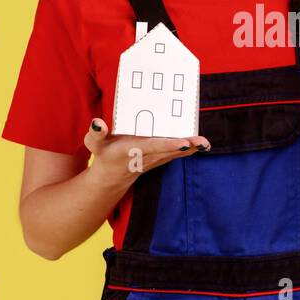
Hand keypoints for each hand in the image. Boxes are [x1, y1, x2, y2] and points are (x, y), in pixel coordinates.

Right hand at [82, 117, 211, 188]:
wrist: (111, 177)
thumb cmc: (104, 155)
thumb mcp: (94, 144)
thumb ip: (95, 133)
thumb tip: (98, 123)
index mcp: (134, 149)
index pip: (153, 146)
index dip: (168, 144)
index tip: (183, 143)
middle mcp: (148, 156)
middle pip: (169, 150)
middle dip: (186, 146)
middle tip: (202, 141)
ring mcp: (156, 159)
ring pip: (176, 153)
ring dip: (191, 148)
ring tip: (205, 142)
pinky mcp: (160, 158)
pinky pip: (176, 153)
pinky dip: (189, 148)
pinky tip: (201, 144)